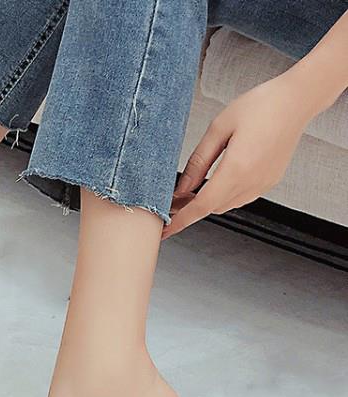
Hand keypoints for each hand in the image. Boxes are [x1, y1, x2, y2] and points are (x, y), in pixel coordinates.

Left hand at [162, 73, 315, 239]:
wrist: (297, 100)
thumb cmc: (261, 105)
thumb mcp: (219, 128)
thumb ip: (198, 161)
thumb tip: (181, 188)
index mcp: (237, 169)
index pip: (201, 206)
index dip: (180, 220)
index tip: (164, 231)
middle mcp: (252, 182)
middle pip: (212, 208)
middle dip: (190, 209)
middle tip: (171, 202)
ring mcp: (263, 184)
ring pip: (226, 205)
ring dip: (207, 202)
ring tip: (190, 191)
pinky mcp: (269, 182)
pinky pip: (240, 197)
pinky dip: (224, 196)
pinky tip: (215, 182)